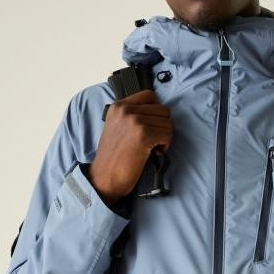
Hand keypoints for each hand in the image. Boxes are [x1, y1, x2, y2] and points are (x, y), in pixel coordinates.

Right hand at [86, 89, 172, 203]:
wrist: (105, 177)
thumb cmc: (113, 156)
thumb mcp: (116, 126)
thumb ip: (132, 115)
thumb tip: (156, 112)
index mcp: (118, 106)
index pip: (149, 95)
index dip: (156, 111)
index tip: (152, 124)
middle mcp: (126, 110)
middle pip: (163, 109)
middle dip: (161, 126)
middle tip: (152, 140)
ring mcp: (134, 121)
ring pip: (168, 123)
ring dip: (164, 137)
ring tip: (151, 147)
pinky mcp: (143, 135)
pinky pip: (168, 135)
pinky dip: (165, 146)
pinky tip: (154, 152)